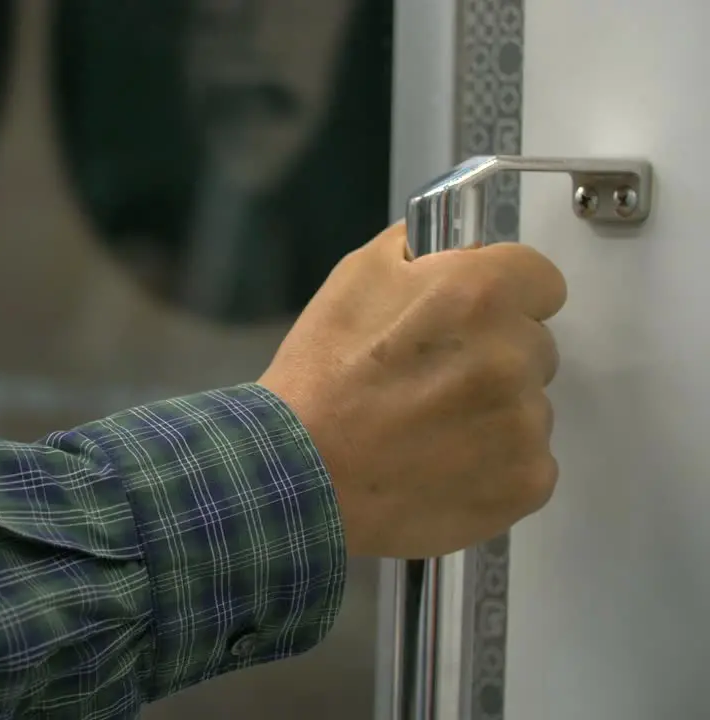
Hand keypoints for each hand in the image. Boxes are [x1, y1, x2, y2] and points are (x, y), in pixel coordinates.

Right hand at [259, 223, 565, 558]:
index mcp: (478, 294)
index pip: (542, 279)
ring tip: (429, 430)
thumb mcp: (353, 279)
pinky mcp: (527, 481)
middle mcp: (513, 355)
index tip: (475, 318)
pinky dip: (495, 467)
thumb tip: (458, 246)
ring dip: (494, 413)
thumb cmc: (319, 379)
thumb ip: (419, 249)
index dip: (505, 296)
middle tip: (433, 380)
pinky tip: (442, 466)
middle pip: (535, 345)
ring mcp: (524, 424)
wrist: (298, 476)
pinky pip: (529, 461)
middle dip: (495, 356)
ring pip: (530, 406)